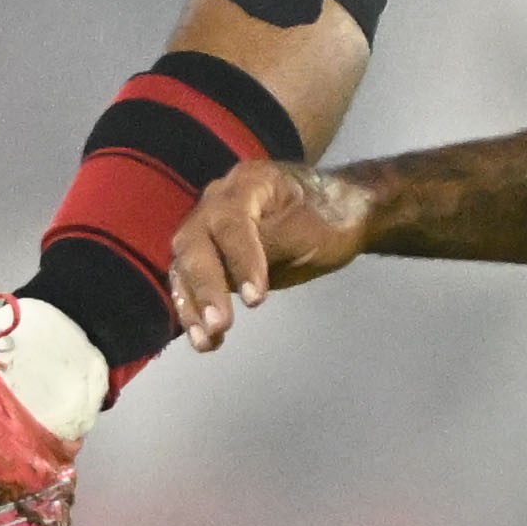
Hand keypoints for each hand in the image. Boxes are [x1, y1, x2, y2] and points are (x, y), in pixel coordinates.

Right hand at [161, 157, 370, 352]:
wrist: (340, 215)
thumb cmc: (327, 218)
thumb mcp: (307, 229)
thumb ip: (269, 245)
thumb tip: (234, 277)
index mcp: (247, 183)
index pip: (231, 222)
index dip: (239, 260)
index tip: (256, 299)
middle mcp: (217, 202)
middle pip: (195, 244)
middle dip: (205, 287)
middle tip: (219, 324)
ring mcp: (209, 228)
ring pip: (186, 266)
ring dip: (192, 306)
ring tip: (205, 341)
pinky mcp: (209, 256)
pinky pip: (191, 282)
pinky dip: (195, 311)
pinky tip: (206, 340)